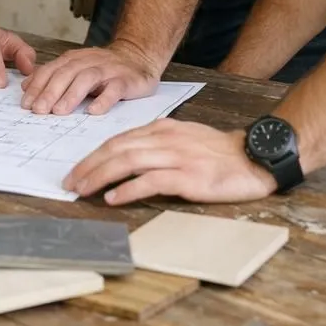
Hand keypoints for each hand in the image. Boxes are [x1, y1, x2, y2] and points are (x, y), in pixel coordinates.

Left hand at [19, 43, 159, 114]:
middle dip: (50, 92)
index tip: (26, 103)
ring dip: (71, 95)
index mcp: (74, 59)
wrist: (138, 56)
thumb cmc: (104, 68)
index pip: (52, 70)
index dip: (38, 86)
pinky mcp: (127, 80)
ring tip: (59, 111)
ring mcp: (109, 70)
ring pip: (87, 79)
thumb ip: (53, 76)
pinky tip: (94, 111)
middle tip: (38, 110)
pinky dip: (104, 100)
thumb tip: (26, 87)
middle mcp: (89, 61)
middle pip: (66, 74)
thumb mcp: (76, 68)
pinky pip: (115, 89)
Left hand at [63, 119, 276, 204]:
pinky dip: (128, 188)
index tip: (77, 169)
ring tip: (83, 189)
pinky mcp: (188, 177)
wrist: (254, 157)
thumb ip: (157, 143)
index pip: (118, 139)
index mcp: (162, 129)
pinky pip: (151, 181)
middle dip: (89, 165)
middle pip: (116, 148)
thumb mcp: (184, 138)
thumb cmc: (220, 152)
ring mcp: (177, 156)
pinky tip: (113, 197)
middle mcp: (165, 139)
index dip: (94, 155)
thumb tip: (127, 156)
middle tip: (70, 182)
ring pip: (127, 161)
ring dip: (100, 176)